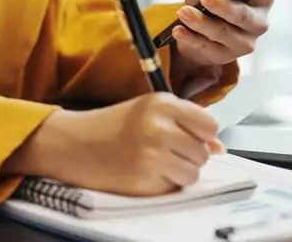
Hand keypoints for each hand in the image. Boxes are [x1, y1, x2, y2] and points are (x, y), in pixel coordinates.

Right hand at [3, 93, 223, 195]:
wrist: (73, 144)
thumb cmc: (110, 126)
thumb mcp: (148, 111)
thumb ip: (184, 123)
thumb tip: (219, 147)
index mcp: (162, 103)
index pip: (209, 125)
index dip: (203, 135)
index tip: (189, 136)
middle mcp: (160, 127)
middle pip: (203, 152)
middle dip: (189, 155)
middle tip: (164, 150)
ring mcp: (153, 155)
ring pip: (193, 173)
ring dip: (179, 173)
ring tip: (155, 163)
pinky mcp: (145, 180)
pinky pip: (173, 187)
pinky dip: (163, 184)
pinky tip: (144, 172)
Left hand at [172, 0, 287, 71]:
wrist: (193, 30)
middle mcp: (257, 22)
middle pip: (242, 15)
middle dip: (224, 7)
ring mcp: (243, 42)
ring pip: (222, 33)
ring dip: (201, 22)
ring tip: (184, 11)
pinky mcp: (226, 57)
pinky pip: (207, 48)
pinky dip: (191, 38)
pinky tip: (179, 30)